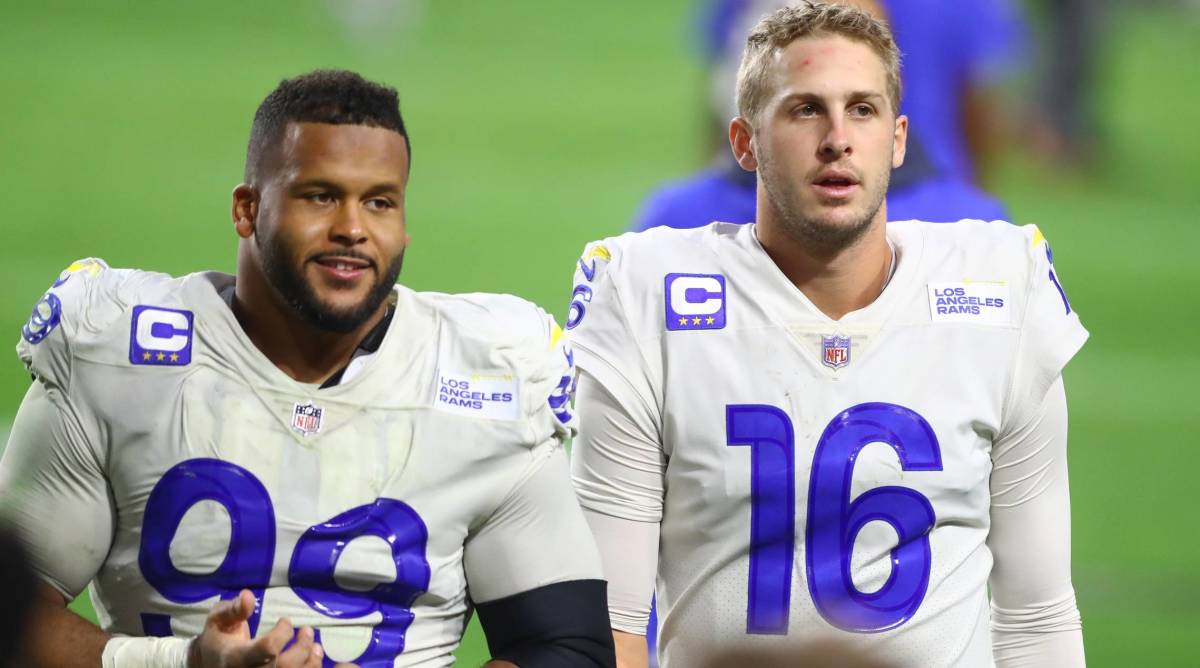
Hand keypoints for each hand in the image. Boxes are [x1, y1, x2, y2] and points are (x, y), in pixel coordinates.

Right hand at [187, 589, 356, 666]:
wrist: (211, 665)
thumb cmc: (217, 640)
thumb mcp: (217, 620)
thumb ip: (233, 610)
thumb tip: (249, 596)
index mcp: (236, 659)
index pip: (267, 649)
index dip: (282, 633)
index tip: (285, 621)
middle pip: (285, 667)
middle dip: (302, 648)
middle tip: (308, 631)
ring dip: (312, 661)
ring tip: (316, 647)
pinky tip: (314, 658)